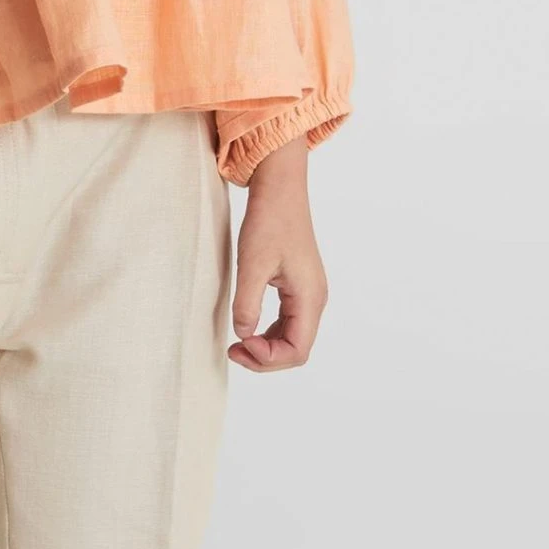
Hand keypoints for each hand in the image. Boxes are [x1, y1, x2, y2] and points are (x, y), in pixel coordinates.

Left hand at [229, 136, 327, 373]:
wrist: (280, 189)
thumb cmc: (269, 221)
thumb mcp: (252, 265)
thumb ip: (247, 304)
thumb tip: (243, 335)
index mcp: (310, 297)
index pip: (297, 350)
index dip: (268, 358)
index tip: (240, 344)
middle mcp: (315, 299)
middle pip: (297, 348)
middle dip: (266, 357)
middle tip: (233, 350)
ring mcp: (308, 292)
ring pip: (292, 337)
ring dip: (267, 347)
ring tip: (237, 343)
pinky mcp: (298, 286)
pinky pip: (288, 321)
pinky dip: (269, 332)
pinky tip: (248, 328)